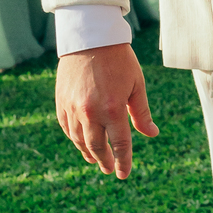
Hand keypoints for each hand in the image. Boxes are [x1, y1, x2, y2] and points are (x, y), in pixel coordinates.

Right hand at [56, 43, 156, 177]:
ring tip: (95, 159)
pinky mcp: (61, 102)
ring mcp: (73, 108)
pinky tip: (81, 143)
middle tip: (110, 169)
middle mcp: (90, 113)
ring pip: (79, 140)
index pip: (119, 144)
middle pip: (97, 147)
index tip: (123, 174)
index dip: (123, 161)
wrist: (90, 38)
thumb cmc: (119, 60)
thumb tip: (151, 134)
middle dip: (104, 161)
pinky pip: (67, 128)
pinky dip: (74, 139)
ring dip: (88, 153)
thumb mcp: (136, 85)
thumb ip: (141, 113)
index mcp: (112, 109)